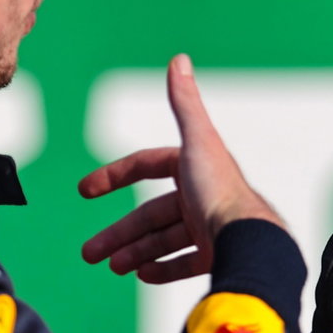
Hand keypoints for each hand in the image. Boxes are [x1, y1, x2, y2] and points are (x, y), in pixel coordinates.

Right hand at [79, 54, 282, 283]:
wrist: (248, 239)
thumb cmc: (219, 190)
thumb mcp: (197, 141)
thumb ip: (184, 103)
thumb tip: (178, 58)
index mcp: (195, 167)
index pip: (147, 165)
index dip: (114, 175)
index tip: (85, 191)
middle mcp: (202, 196)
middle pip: (150, 214)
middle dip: (118, 233)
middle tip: (88, 252)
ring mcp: (209, 228)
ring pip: (163, 241)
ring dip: (134, 253)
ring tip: (109, 266)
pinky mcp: (216, 255)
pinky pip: (183, 264)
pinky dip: (162, 269)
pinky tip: (141, 274)